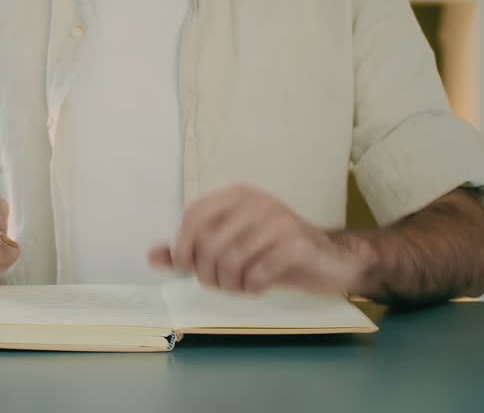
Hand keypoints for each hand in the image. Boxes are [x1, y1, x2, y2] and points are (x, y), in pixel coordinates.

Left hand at [148, 184, 370, 295]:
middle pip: (210, 244)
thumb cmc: (274, 251)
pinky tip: (259, 286)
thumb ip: (192, 250)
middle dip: (208, 273)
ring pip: (232, 261)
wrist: (331, 259)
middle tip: (221, 283)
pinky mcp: (297, 244)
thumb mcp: (231, 246)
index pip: (194, 216)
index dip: (182, 246)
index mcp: (237, 195)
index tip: (187, 268)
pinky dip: (252, 288)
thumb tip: (152, 256)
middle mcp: (257, 201)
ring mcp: (279, 220)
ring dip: (230, 284)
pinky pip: (257, 274)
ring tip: (240, 286)